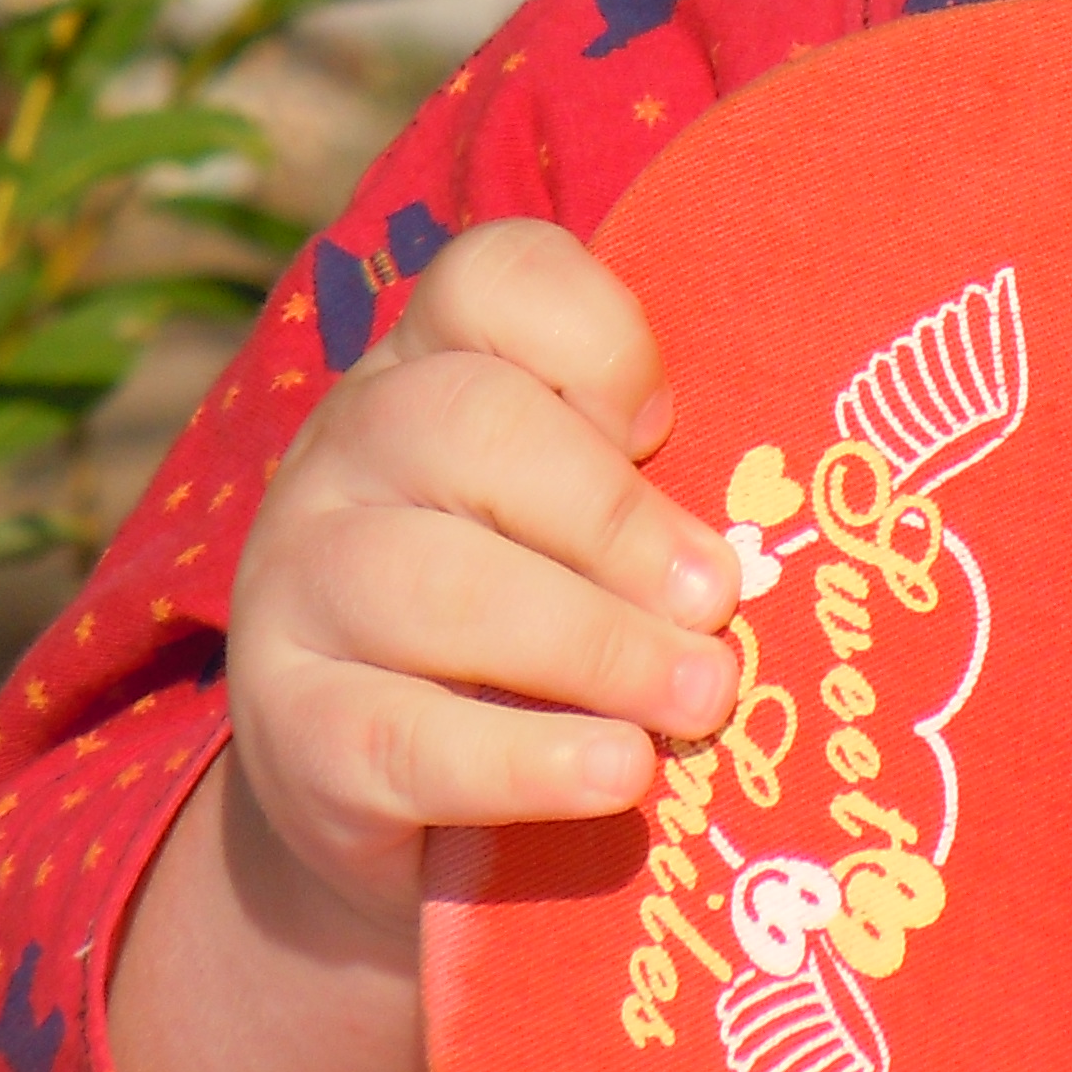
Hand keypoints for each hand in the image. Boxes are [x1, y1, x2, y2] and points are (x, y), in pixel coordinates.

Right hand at [223, 219, 741, 937]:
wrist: (376, 792)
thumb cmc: (532, 624)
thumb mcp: (580, 527)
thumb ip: (654, 491)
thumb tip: (781, 540)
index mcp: (432, 365)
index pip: (493, 278)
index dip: (596, 337)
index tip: (668, 424)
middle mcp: (348, 451)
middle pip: (469, 426)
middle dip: (615, 516)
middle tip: (718, 599)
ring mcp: (298, 585)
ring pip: (435, 585)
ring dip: (594, 644)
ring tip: (702, 699)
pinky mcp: (290, 730)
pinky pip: (402, 735)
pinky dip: (525, 760)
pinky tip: (617, 775)